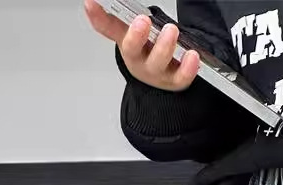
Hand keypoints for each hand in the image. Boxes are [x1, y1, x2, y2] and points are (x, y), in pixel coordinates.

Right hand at [83, 0, 200, 90]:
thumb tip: (90, 3)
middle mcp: (139, 61)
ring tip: (171, 31)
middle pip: (133, 51)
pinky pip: (181, 77)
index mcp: (126, 46)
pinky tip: (192, 55)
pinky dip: (188, 68)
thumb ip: (109, 19)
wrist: (160, 78)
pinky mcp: (175, 80)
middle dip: (137, 36)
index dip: (101, 19)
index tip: (95, 4)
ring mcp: (157, 72)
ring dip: (164, 46)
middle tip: (143, 21)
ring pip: (158, 63)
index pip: (110, 31)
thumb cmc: (145, 51)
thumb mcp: (127, 33)